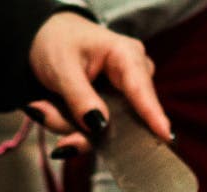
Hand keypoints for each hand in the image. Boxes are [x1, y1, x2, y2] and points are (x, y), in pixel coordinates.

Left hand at [25, 11, 170, 154]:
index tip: (165, 136)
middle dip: (81, 126)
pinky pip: (94, 129)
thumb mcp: (62, 69)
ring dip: (68, 125)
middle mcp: (134, 76)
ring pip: (104, 128)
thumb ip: (79, 98)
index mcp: (126, 56)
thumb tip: (100, 125)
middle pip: (121, 118)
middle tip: (42, 112)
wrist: (47, 39)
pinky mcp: (112, 108)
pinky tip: (48, 108)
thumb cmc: (57, 44)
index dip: (152, 115)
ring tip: (42, 106)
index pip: (141, 89)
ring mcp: (124, 94)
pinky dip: (68, 124)